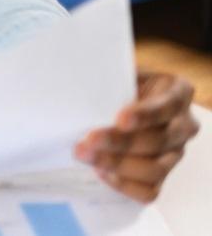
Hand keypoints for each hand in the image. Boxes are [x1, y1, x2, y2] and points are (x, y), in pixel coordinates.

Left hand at [74, 71, 199, 201]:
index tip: (120, 119)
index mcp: (177, 93)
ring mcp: (175, 154)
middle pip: (158, 141)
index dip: (145, 115)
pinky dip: (125, 185)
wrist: (117, 102)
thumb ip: (109, 77)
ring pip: (155, 169)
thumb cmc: (118, 83)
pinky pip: (150, 191)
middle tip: (87, 140)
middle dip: (120, 142)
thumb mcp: (118, 71)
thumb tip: (79, 80)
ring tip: (86, 155)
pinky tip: (101, 172)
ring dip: (117, 164)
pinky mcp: (162, 176)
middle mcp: (183, 125)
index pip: (166, 107)